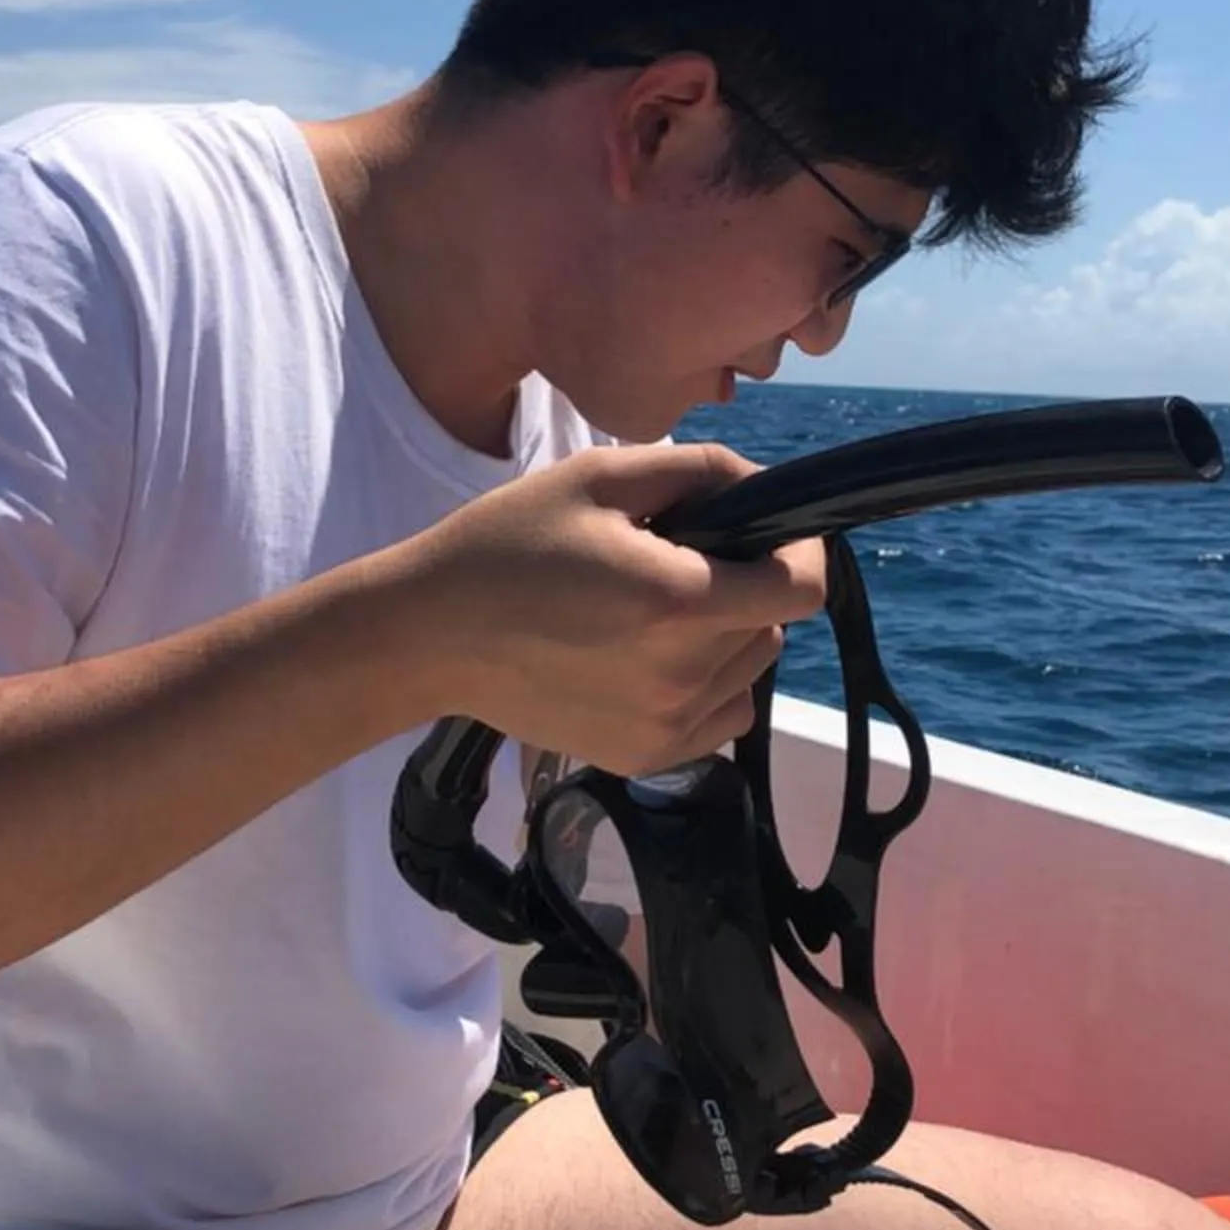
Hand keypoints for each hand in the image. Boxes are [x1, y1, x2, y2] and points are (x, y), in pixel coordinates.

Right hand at [396, 442, 827, 774]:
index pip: (801, 588)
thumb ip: (697, 471)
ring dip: (728, 637)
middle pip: (774, 628)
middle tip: (679, 564)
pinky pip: (720, 718)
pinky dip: (707, 686)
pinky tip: (650, 659)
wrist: (429, 636)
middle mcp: (681, 675)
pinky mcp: (644, 758)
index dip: (800, 550)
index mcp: (676, 601)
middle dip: (747, 587)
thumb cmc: (507, 544)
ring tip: (656, 613)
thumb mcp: (598, 478)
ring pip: (749, 673)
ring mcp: (664, 727)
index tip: (769, 532)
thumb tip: (764, 485)